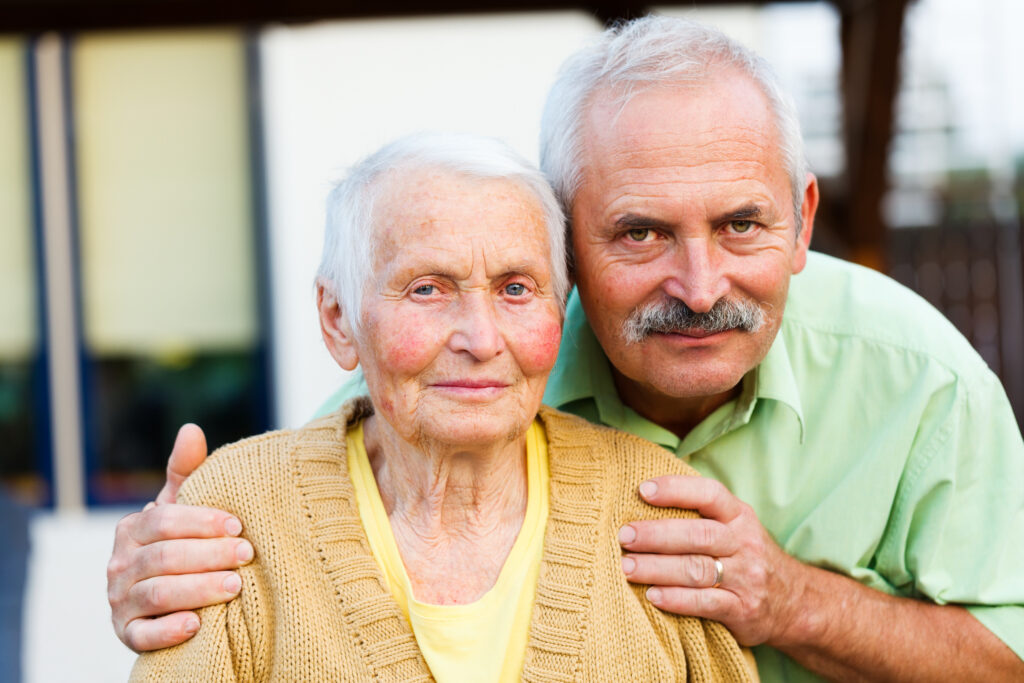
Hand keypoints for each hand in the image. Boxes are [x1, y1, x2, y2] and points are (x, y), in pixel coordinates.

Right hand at [107, 424, 253, 651]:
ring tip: (235, 587)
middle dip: (209, 555)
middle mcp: (118, 564)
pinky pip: (143, 636)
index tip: (238, 525)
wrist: (168, 595)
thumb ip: (186, 471)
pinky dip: (168, 631)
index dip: (202, 522)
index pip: (164, 521)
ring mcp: (119, 601)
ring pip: (157, 594)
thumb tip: (191, 429)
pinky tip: (197, 625)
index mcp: (132, 528)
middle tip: (247, 555)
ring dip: (198, 590)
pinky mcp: (126, 634)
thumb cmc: (181, 541)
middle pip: (163, 557)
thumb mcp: (182, 506)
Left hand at [618, 475, 807, 646]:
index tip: (642, 490)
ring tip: (627, 567)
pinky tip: (652, 596)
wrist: (796, 603)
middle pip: (699, 534)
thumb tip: (644, 495)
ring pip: (698, 569)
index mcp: (739, 516)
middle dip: (657, 534)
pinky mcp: (742, 610)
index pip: (709, 494)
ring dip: (658, 568)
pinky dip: (676, 600)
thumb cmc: (747, 556)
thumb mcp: (736, 526)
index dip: (676, 489)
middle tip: (625, 536)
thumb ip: (701, 512)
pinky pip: (706, 603)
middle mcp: (744, 543)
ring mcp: (746, 578)